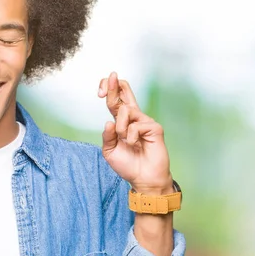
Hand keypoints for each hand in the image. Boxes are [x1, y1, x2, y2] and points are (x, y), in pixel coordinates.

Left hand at [98, 72, 172, 194]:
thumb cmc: (128, 165)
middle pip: (124, 91)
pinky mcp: (154, 127)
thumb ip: (107, 135)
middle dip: (114, 84)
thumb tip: (108, 121)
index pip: (115, 99)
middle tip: (111, 75)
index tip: (100, 92)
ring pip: (125, 110)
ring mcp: (145, 121)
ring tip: (125, 141)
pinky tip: (136, 145)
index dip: (109, 90)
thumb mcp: (110, 151)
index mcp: (122, 121)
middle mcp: (133, 117)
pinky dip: (130, 137)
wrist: (143, 179)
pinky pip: (135, 125)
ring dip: (120, 127)